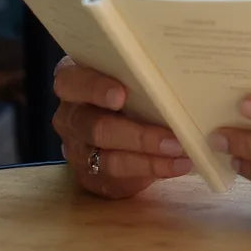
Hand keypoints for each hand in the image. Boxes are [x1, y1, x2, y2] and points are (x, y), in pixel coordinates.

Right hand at [52, 56, 193, 198]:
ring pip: (109, 160)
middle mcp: (70, 116)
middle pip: (96, 128)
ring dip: (149, 159)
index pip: (73, 82)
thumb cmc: (132, 84)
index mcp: (73, 82)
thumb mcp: (130, 72)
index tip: (121, 95)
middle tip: (172, 139)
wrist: (120, 121)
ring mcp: (77, 150)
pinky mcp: (90, 176)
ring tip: (180, 152)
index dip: (95, 88)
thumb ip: (141, 70)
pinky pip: (118, 179)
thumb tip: (180, 74)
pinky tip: (177, 164)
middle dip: (138, 135)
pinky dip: (151, 171)